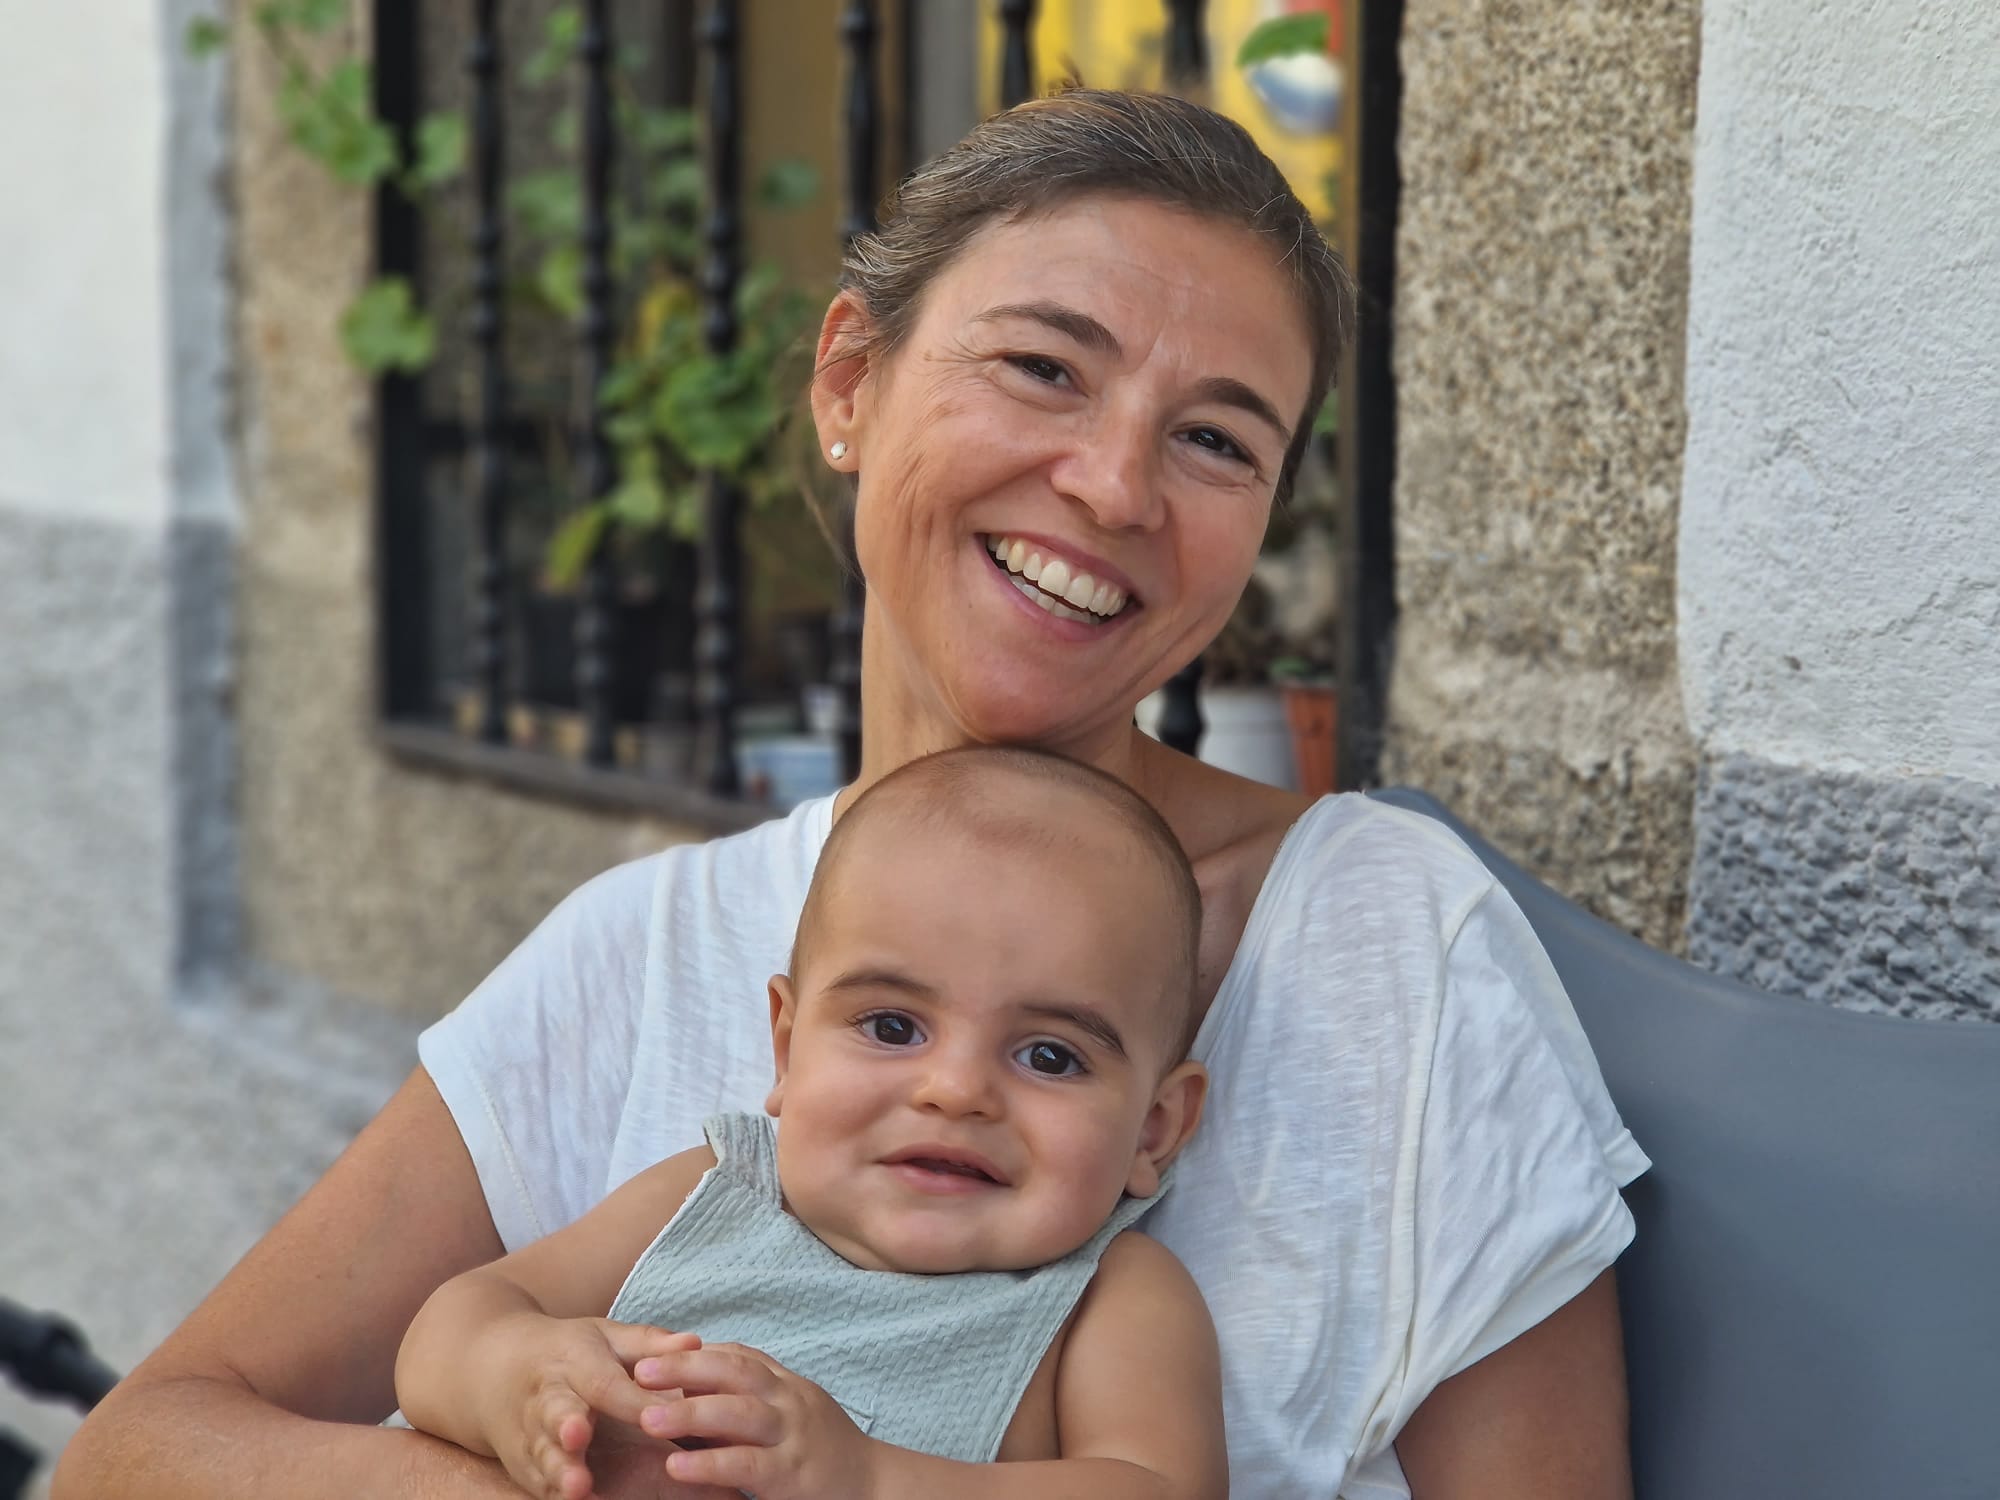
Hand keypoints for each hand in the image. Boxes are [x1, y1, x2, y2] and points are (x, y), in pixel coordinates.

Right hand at [483, 1319, 708, 1499]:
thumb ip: (649, 1344)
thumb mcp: (605, 1337)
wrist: (492, 1370)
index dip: (629, 1399)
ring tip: (577, 1486)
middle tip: (579, 1436)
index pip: (603, 1380)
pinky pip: (536, 1482)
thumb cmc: (568, 1352)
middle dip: (567, 1425)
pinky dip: (552, 1494)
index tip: (655, 1415)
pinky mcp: (521, 1464)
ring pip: (542, 1453)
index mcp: (573, 1359)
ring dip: (558, 1470)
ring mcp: (530, 1433)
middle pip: (556, 1411)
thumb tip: (694, 1341)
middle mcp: (547, 1396)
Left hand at [629, 1344, 876, 1499]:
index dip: (692, 1352)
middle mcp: (788, 1401)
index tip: (649, 1351)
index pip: (736, 1355)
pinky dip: (710, 1463)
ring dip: (690, 1412)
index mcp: (783, 1385)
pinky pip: (745, 1465)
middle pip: (734, 1372)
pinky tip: (676, 1465)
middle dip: (685, 1368)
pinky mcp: (791, 1474)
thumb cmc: (821, 1449)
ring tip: (647, 1418)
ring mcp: (792, 1435)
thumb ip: (750, 1396)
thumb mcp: (790, 1411)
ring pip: (739, 1413)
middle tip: (638, 1372)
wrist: (874, 1485)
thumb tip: (693, 1381)